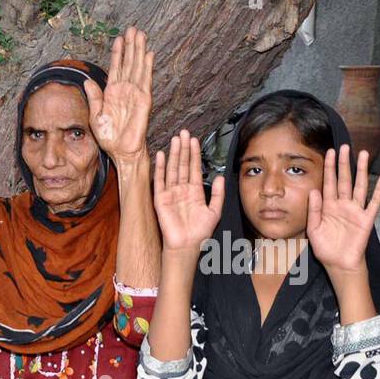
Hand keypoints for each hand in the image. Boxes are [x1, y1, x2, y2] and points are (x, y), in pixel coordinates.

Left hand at [85, 26, 153, 162]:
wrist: (121, 150)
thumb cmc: (109, 137)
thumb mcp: (95, 116)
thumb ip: (94, 98)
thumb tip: (87, 81)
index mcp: (112, 93)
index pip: (116, 67)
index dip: (118, 53)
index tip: (119, 38)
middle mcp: (125, 90)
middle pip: (129, 62)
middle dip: (131, 45)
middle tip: (133, 28)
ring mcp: (135, 93)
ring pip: (137, 66)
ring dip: (139, 50)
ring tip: (141, 34)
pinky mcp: (144, 100)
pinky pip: (145, 80)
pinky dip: (147, 67)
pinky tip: (149, 54)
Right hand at [154, 130, 223, 253]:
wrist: (187, 245)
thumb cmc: (200, 232)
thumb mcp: (214, 211)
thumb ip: (218, 193)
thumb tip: (220, 177)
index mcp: (195, 191)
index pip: (194, 168)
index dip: (194, 154)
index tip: (194, 140)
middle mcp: (182, 189)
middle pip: (182, 164)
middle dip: (184, 148)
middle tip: (184, 133)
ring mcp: (171, 193)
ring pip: (172, 169)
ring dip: (173, 154)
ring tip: (176, 139)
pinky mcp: (160, 199)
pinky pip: (159, 181)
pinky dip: (160, 168)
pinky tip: (161, 155)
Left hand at [308, 145, 379, 276]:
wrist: (339, 264)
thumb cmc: (325, 248)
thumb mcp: (314, 230)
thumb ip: (314, 210)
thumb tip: (314, 190)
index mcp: (328, 206)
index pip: (328, 183)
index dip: (329, 168)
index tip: (330, 152)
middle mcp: (342, 205)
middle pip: (344, 180)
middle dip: (344, 163)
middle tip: (345, 146)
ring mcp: (355, 210)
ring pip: (359, 186)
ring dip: (361, 170)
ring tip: (363, 154)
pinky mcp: (366, 218)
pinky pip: (374, 201)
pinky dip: (379, 189)